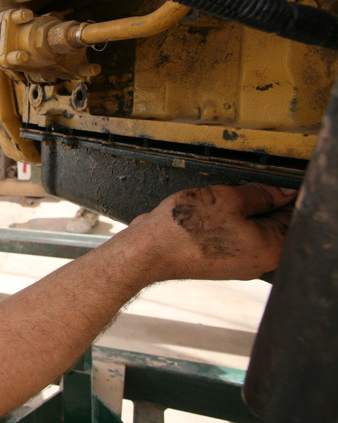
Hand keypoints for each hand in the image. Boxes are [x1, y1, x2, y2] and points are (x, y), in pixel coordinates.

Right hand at [129, 183, 295, 281]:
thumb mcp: (228, 199)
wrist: (150, 250)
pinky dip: (222, 220)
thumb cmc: (186, 229)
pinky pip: (229, 234)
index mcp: (271, 248)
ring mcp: (236, 261)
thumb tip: (282, 191)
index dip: (285, 195)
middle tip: (237, 188)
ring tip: (216, 200)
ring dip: (237, 209)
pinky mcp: (217, 259)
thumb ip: (261, 193)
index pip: (294, 217)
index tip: (271, 182)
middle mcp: (257, 260)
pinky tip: (205, 211)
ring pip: (248, 227)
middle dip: (260, 201)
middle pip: (272, 223)